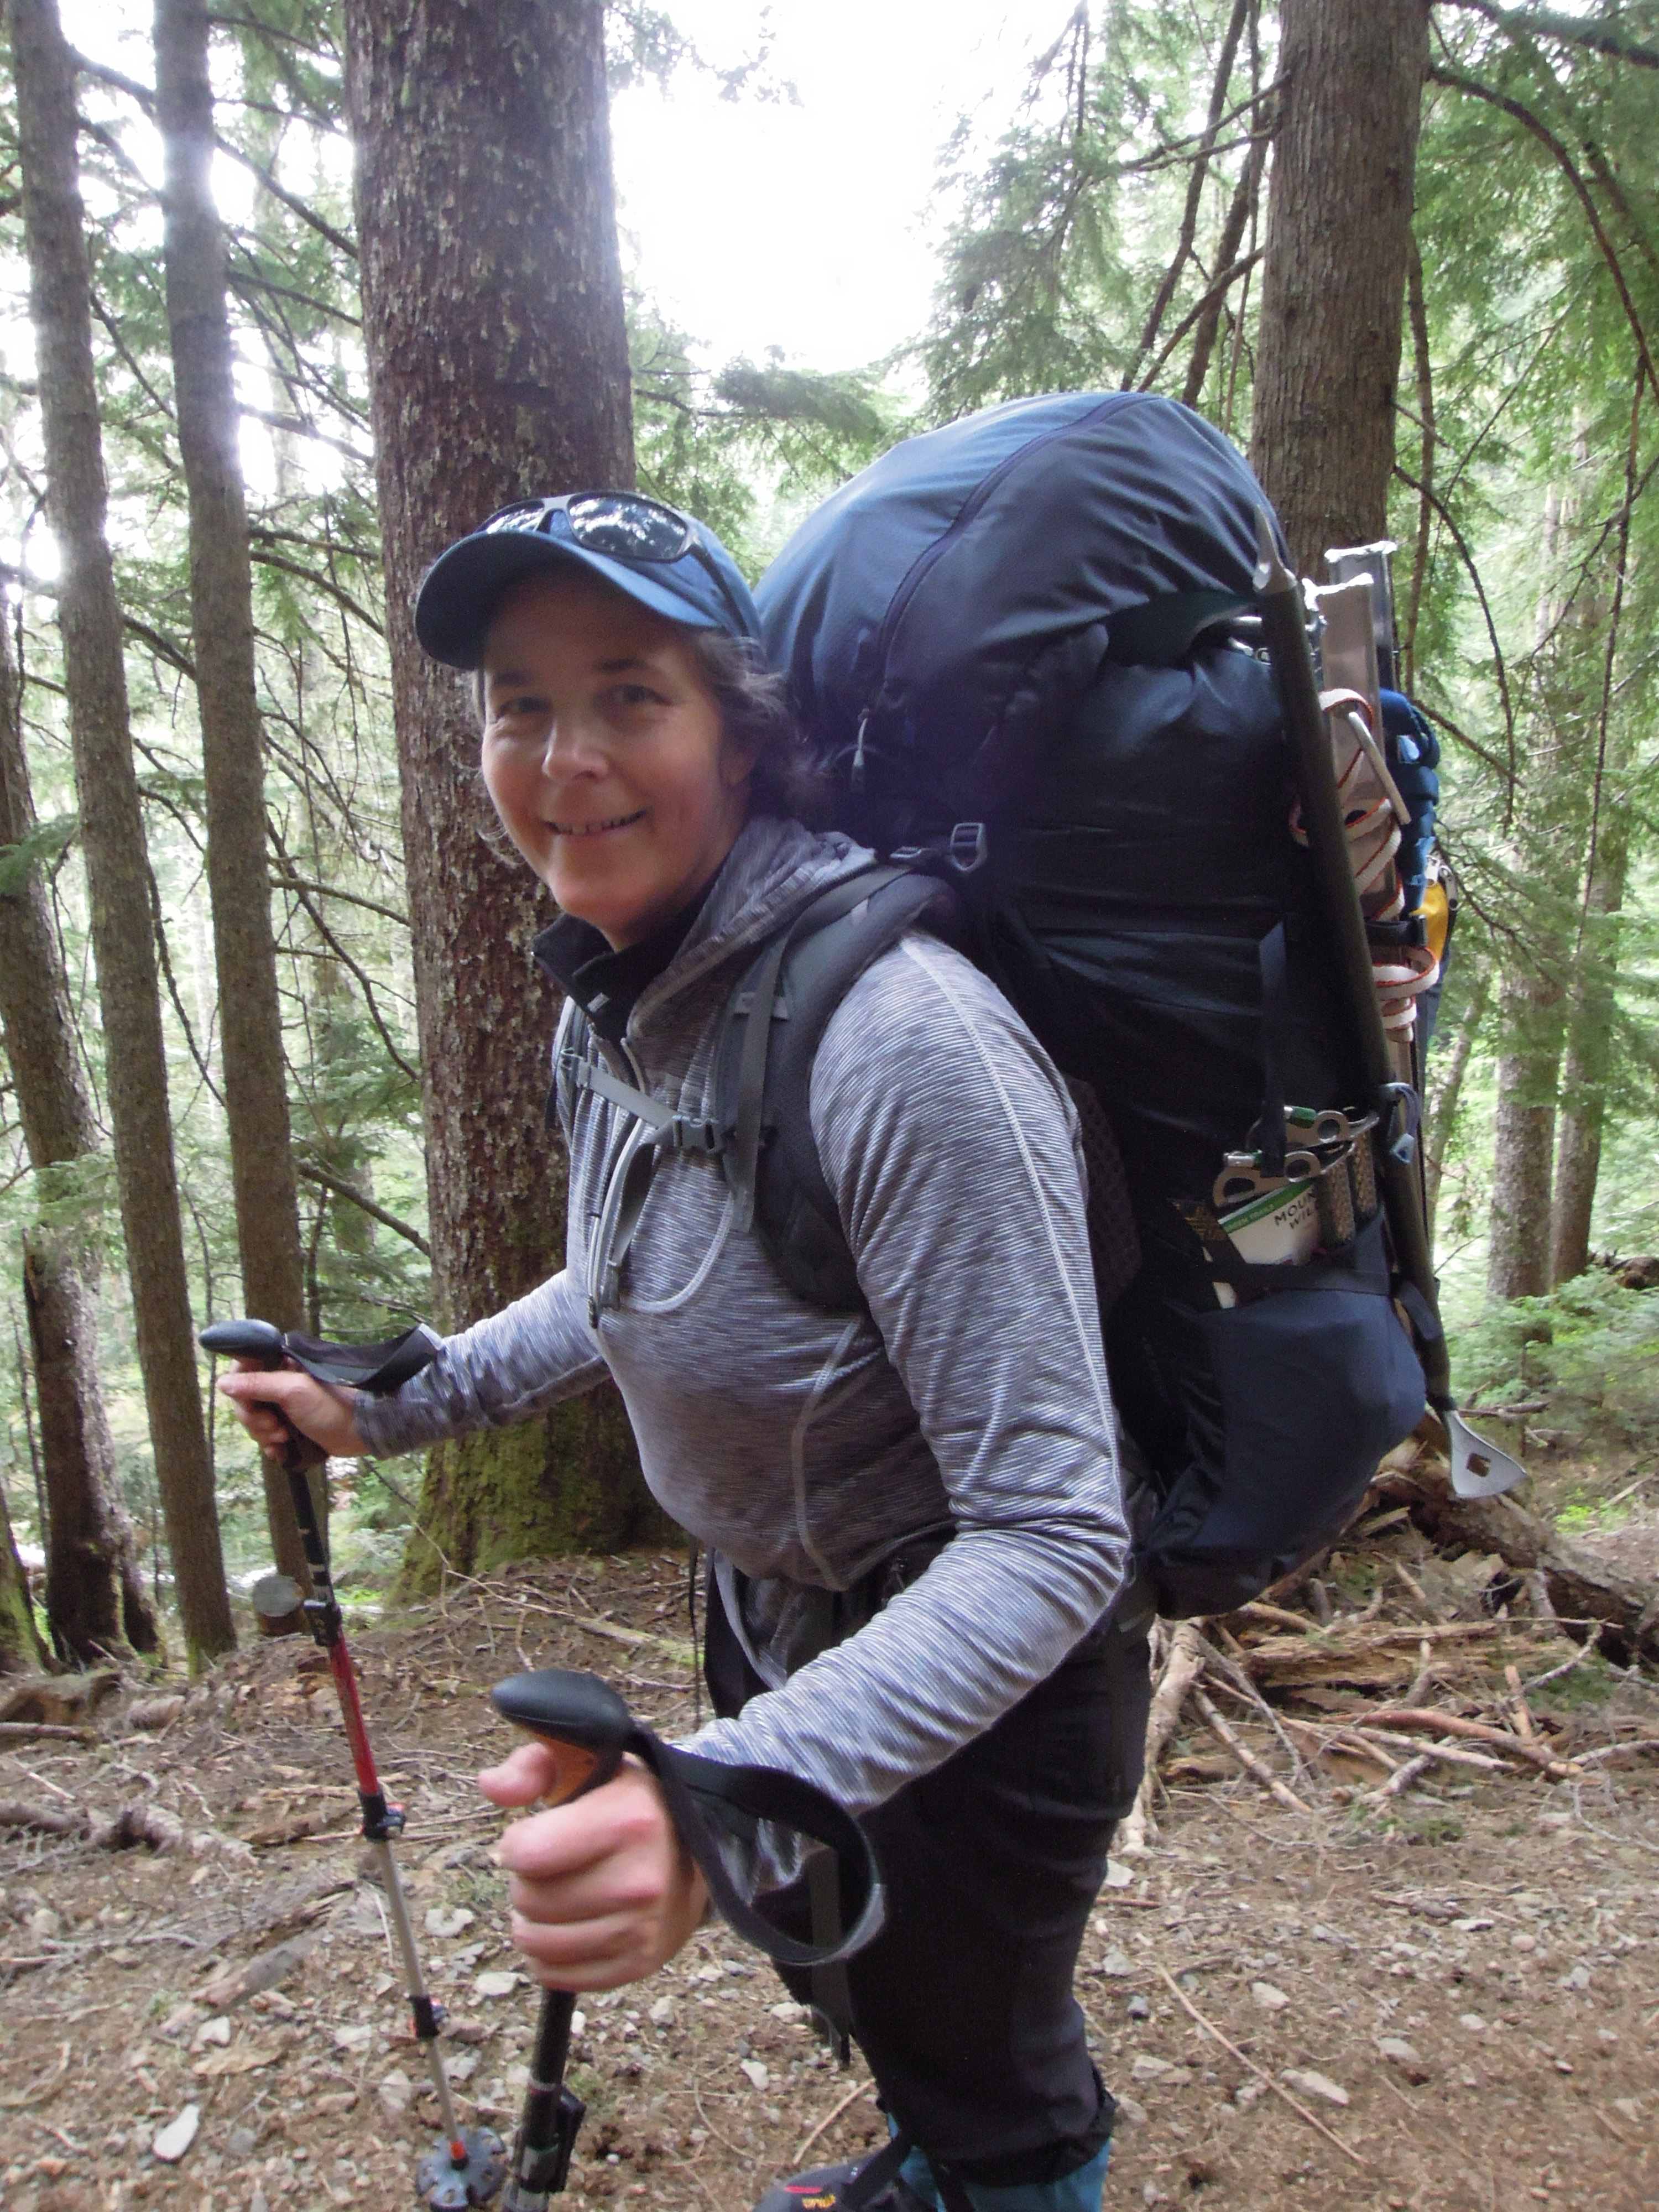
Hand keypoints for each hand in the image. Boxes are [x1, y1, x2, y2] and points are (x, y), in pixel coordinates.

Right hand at [217, 1360, 367, 1459]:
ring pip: (255, 1421)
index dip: (241, 1389)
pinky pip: (267, 1436)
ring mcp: (284, 1405)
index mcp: (281, 1365)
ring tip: (284, 1437)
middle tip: (276, 1426)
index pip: (244, 1369)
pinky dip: (271, 1446)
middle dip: (256, 1419)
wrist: (361, 1430)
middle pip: (245, 1400)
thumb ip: (257, 1384)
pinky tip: (281, 1450)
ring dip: (265, 1434)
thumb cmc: (331, 1405)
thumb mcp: (293, 1391)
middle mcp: (279, 1382)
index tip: (250, 1403)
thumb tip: (223, 1382)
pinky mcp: (289, 1425)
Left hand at [479, 1745, 706, 1991]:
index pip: (526, 1853)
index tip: (537, 1833)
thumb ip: (532, 1765)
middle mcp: (639, 1880)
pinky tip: (567, 1925)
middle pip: (528, 1900)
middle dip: (527, 1881)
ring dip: (534, 1920)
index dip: (518, 1843)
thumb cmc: (626, 1803)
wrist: (697, 1848)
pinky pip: (556, 1975)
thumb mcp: (586, 1763)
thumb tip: (491, 1786)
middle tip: (553, 1865)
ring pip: (536, 1943)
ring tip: (557, 1894)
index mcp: (628, 1821)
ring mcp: (640, 1928)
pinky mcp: (637, 1964)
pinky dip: (549, 1955)